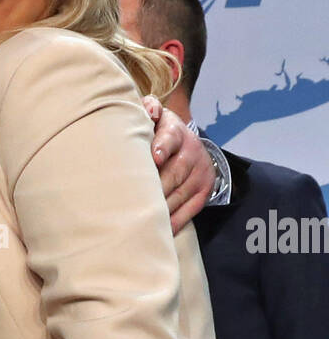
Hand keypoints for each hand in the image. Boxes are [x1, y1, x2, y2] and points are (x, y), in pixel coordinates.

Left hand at [142, 97, 213, 234]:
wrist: (190, 147)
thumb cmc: (160, 133)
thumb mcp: (156, 116)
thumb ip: (149, 108)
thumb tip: (150, 110)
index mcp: (176, 131)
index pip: (171, 137)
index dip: (162, 147)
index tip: (155, 158)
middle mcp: (191, 152)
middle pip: (174, 173)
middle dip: (156, 188)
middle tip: (134, 200)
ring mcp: (199, 174)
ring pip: (179, 195)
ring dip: (160, 208)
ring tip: (139, 218)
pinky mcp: (203, 192)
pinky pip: (189, 211)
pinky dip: (173, 222)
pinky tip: (158, 230)